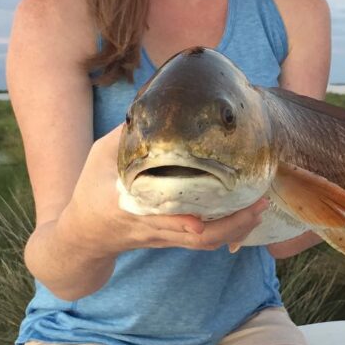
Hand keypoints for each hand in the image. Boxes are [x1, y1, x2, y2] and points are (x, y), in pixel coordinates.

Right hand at [59, 123, 268, 257]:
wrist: (83, 235)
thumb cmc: (90, 189)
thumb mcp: (99, 155)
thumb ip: (126, 135)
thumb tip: (155, 103)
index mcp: (126, 205)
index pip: (157, 216)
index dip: (182, 220)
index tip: (203, 217)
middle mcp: (150, 225)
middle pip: (196, 235)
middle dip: (231, 223)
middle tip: (259, 201)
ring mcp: (163, 236)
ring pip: (204, 242)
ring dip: (236, 228)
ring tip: (261, 207)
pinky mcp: (172, 240)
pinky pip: (204, 242)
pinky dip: (228, 232)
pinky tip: (248, 215)